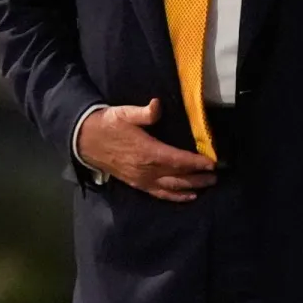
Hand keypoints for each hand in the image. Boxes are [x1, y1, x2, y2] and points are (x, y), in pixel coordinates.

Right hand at [76, 99, 215, 201]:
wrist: (86, 141)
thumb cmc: (108, 124)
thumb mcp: (124, 113)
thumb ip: (143, 113)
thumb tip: (157, 105)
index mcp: (147, 151)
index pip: (177, 160)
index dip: (196, 162)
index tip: (212, 163)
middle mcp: (147, 169)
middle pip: (179, 176)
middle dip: (199, 176)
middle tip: (216, 176)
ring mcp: (142, 179)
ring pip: (172, 187)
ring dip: (191, 187)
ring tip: (207, 185)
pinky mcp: (137, 184)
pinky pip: (159, 194)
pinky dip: (175, 197)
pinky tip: (188, 197)